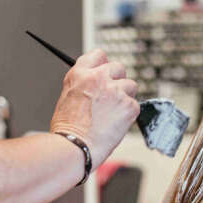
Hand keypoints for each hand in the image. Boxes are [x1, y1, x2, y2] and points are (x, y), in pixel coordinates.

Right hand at [50, 49, 139, 165]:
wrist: (74, 147)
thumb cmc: (67, 130)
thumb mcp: (67, 97)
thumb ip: (84, 86)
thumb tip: (96, 87)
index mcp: (80, 73)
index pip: (98, 55)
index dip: (103, 65)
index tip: (105, 74)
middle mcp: (98, 77)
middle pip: (119, 67)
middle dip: (117, 80)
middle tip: (112, 97)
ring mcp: (116, 90)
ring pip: (130, 86)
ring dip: (125, 97)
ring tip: (112, 115)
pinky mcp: (129, 105)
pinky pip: (135, 105)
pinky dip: (128, 115)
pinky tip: (115, 125)